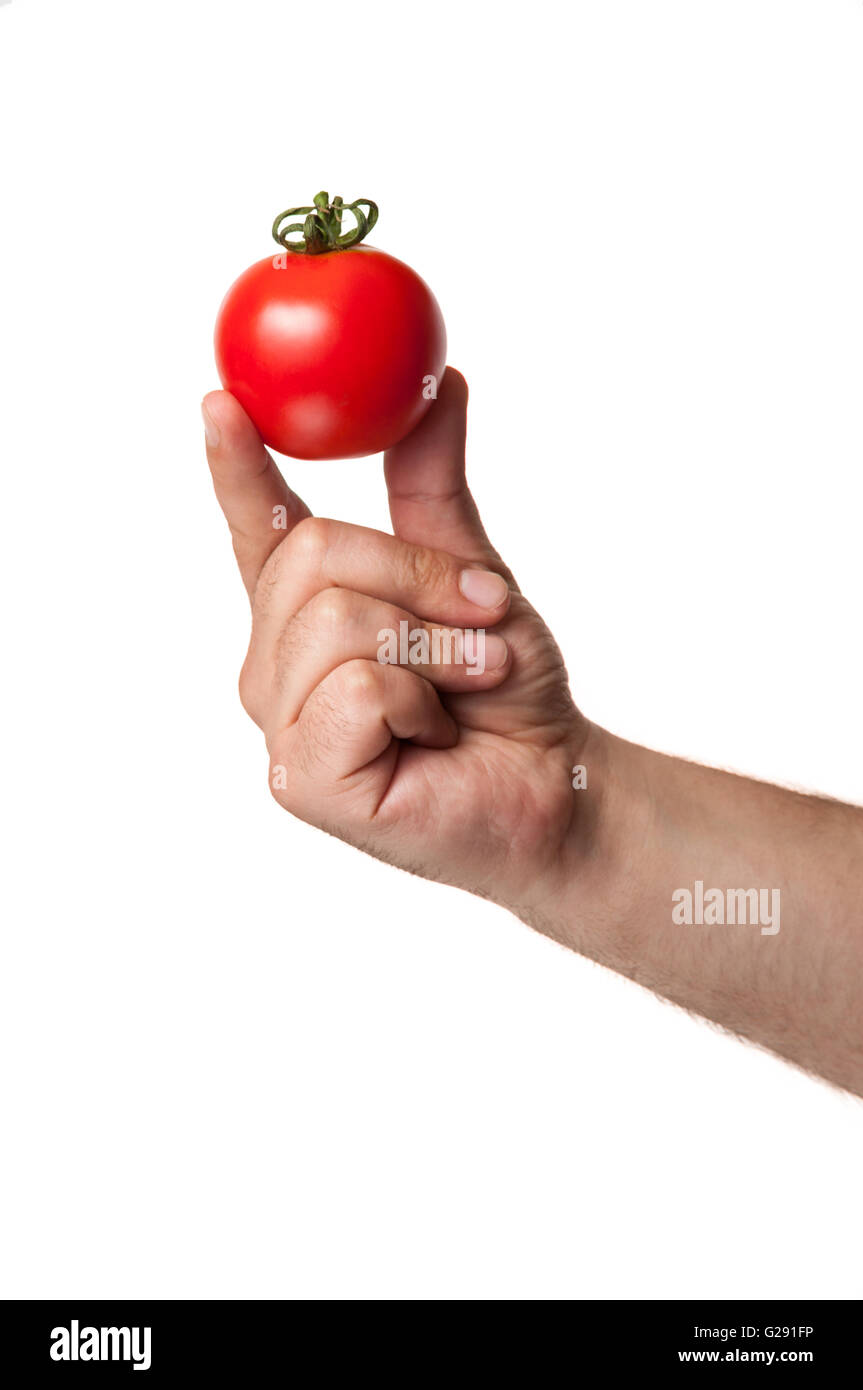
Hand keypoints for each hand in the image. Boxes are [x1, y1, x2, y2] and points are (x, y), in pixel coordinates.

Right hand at [203, 368, 593, 918]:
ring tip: (468, 685)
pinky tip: (433, 736)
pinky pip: (356, 687)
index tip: (223, 401)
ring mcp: (283, 725)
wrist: (557, 784)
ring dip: (433, 644)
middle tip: (481, 617)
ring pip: (335, 618)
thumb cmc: (510, 693)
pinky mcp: (301, 780)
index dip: (236, 468)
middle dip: (417, 576)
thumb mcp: (475, 572)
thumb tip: (443, 384)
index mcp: (309, 614)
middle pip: (311, 555)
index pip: (259, 532)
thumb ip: (436, 487)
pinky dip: (421, 699)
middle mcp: (278, 665)